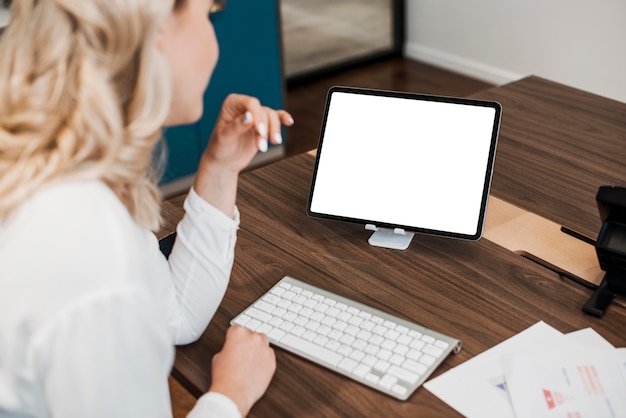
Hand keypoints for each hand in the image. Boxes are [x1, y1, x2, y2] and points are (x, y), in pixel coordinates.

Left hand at [193, 94, 293, 217]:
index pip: (251, 103)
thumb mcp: (225, 138)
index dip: (258, 116)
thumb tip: (249, 116)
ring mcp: (256, 115)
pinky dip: (283, 119)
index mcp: (232, 104)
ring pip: (272, 116)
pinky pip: (277, 117)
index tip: (260, 132)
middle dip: (266, 129)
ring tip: (273, 144)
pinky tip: (289, 122)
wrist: (224, 162)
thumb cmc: (220, 148)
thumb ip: (237, 126)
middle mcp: (245, 106)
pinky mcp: (264, 125)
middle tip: (262, 147)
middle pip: (263, 111)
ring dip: (274, 131)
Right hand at [209, 326, 275, 415]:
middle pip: (252, 334)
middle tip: (241, 354)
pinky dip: (264, 360)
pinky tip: (256, 368)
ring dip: (258, 349)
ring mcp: (265, 349)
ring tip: (249, 362)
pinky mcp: (272, 361)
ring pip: (263, 343)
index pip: (237, 329)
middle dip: (248, 342)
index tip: (234, 344)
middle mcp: (253, 338)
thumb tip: (233, 349)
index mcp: (238, 333)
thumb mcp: (218, 356)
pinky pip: (270, 356)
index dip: (234, 338)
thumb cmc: (224, 376)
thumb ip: (228, 347)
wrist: (233, 393)